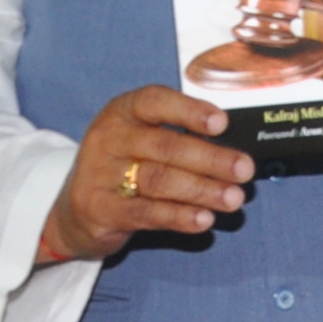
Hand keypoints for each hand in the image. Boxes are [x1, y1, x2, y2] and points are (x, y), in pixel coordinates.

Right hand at [42, 86, 250, 264]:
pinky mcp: (98, 209)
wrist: (77, 210)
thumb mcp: (144, 141)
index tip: (222, 123)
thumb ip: (182, 138)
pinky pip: (146, 212)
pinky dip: (179, 215)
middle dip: (211, 159)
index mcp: (123, 112)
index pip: (155, 102)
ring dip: (202, 190)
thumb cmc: (126, 167)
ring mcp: (99, 174)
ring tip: (233, 198)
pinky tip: (204, 219)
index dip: (189, 111)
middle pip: (165, 146)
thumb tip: (235, 149)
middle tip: (244, 170)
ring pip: (159, 180)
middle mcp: (108, 138)